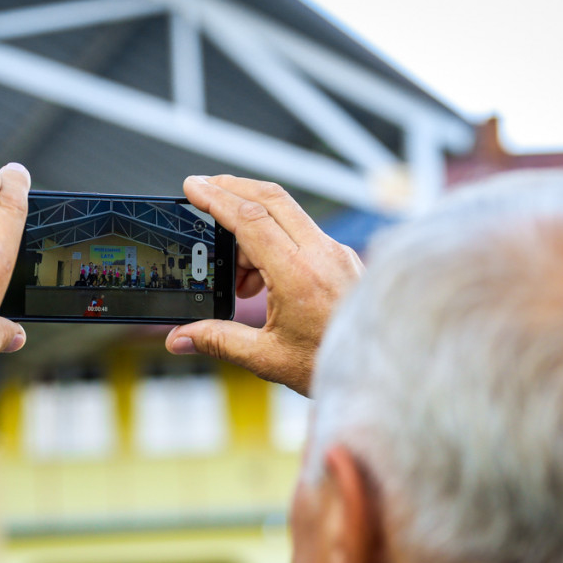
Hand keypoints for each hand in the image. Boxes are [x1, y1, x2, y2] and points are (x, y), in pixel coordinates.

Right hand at [166, 175, 363, 395]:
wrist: (382, 375)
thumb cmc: (332, 365)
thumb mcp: (268, 358)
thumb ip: (219, 341)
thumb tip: (180, 338)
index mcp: (299, 274)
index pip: (250, 219)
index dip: (216, 199)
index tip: (192, 187)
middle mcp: (321, 254)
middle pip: (271, 198)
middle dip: (232, 188)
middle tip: (202, 189)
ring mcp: (336, 253)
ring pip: (286, 214)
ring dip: (252, 224)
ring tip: (235, 273)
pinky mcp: (342, 259)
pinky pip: (301, 233)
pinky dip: (273, 240)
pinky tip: (260, 277)